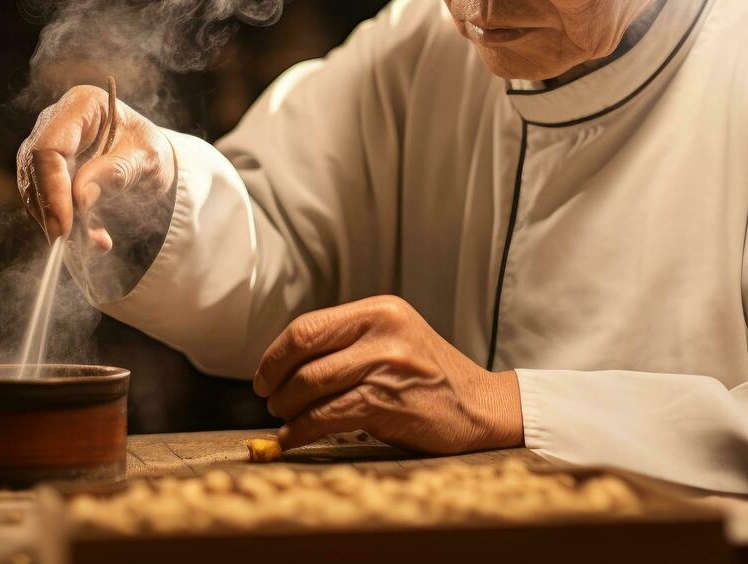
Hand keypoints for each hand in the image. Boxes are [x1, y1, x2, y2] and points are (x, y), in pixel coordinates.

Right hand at [16, 84, 175, 250]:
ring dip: (55, 219)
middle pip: (35, 166)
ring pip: (33, 185)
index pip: (50, 145)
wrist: (147, 159)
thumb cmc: (148, 150)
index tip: (65, 224)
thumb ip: (117, 172)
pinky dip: (60, 221)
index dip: (52, 187)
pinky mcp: (46, 168)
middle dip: (50, 207)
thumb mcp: (147, 159)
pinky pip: (41, 197)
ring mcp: (47, 144)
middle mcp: (57, 121)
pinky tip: (87, 238)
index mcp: (82, 105)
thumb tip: (81, 197)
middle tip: (67, 241)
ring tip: (87, 243)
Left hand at [252, 295, 523, 453]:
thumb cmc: (431, 378)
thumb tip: (286, 365)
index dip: (275, 354)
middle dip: (275, 381)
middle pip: (303, 353)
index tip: (264, 375)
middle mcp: (382, 330)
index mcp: (380, 310)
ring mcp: (385, 365)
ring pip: (310, 385)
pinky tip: (294, 438)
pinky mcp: (386, 402)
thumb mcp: (394, 340)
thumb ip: (349, 341)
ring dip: (287, 408)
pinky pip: (325, 416)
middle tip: (269, 399)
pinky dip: (301, 430)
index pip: (307, 326)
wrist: (482, 407)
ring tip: (286, 419)